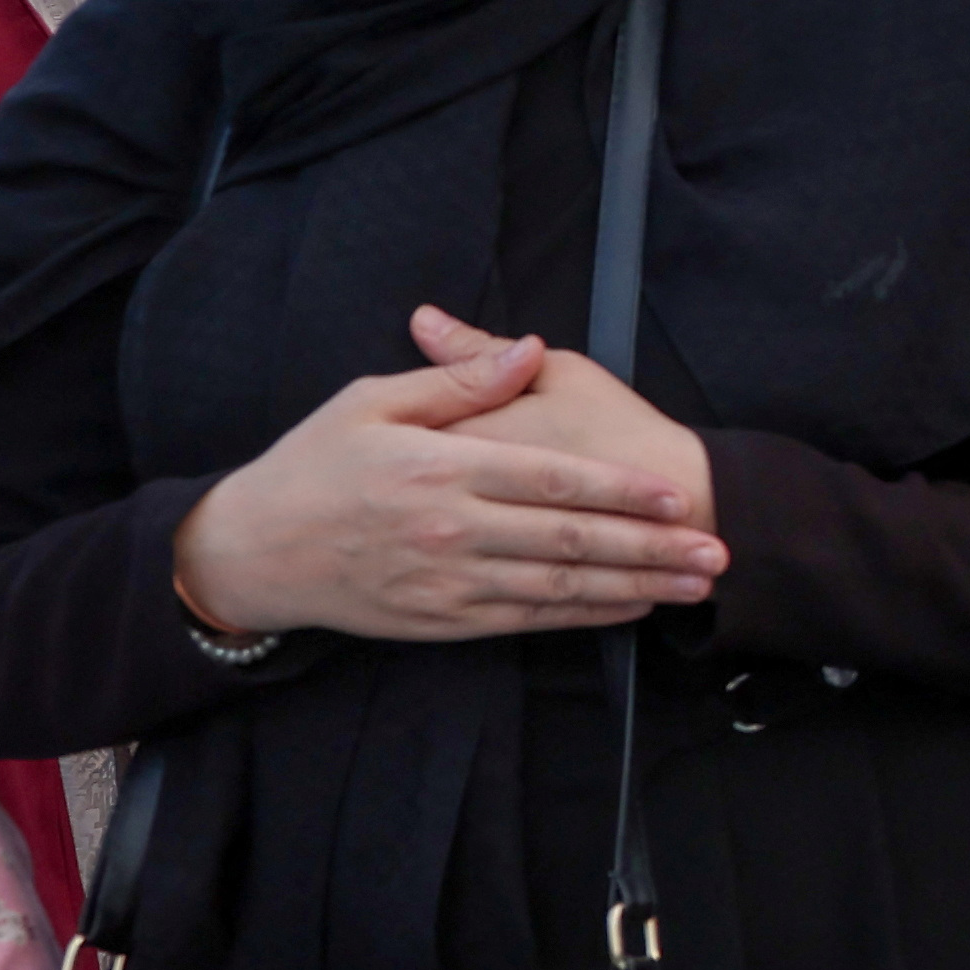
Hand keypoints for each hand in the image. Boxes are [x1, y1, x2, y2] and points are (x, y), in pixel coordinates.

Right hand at [170, 336, 728, 644]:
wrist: (252, 550)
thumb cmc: (312, 466)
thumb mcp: (370, 402)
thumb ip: (458, 380)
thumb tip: (526, 349)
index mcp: (439, 468)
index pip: (550, 480)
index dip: (620, 490)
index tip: (677, 495)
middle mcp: (450, 529)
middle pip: (569, 541)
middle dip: (651, 547)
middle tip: (716, 550)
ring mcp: (447, 581)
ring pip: (559, 588)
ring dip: (636, 587)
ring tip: (695, 584)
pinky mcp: (442, 620)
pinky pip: (529, 620)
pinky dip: (586, 615)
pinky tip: (632, 606)